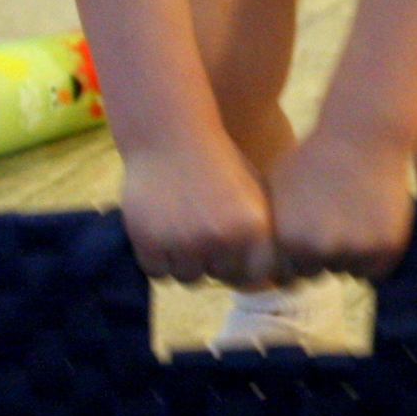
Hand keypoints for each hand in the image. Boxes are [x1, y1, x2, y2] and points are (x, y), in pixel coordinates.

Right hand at [118, 139, 276, 286]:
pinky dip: (157, 257)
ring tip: (182, 230)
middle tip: (202, 233)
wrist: (170, 134)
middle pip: (218, 277)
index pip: (253, 276)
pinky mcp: (147, 241)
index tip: (232, 247)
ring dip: (184, 261)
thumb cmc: (218, 164)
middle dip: (212, 261)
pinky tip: (162, 230)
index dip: (241, 264)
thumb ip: (262, 237)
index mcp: (252, 228)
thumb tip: (270, 281)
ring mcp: (181, 242)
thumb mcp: (252, 194)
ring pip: (186, 277)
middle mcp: (219, 239)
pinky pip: (156, 270)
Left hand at [267, 129, 414, 279]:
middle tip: (331, 224)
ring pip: (348, 272)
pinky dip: (374, 255)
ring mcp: (356, 250)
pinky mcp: (387, 247)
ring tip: (351, 219)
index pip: (287, 277)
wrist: (363, 137)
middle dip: (321, 258)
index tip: (304, 233)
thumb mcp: (275, 191)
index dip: (294, 258)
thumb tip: (259, 267)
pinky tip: (369, 224)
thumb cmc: (313, 159)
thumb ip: (268, 231)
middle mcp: (321, 250)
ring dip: (349, 256)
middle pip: (317, 275)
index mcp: (289, 241)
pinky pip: (376, 269)